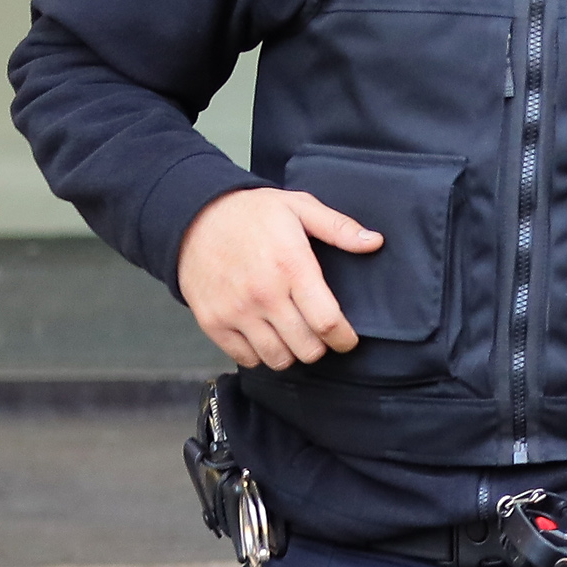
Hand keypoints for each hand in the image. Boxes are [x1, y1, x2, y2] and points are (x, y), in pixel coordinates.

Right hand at [177, 187, 381, 369]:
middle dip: (320, 346)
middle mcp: (263, 294)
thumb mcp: (298, 207)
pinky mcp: (213, 322)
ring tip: (292, 334)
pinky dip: (260, 354)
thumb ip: (339, 227)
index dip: (344, 338)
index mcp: (291, 267)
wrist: (192, 217)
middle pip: (307, 348)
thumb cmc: (250, 212)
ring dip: (291, 352)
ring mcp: (235, 311)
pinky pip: (246, 359)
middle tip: (318, 333)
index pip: (327, 322)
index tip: (347, 339)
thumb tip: (375, 242)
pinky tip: (265, 335)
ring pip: (278, 359)